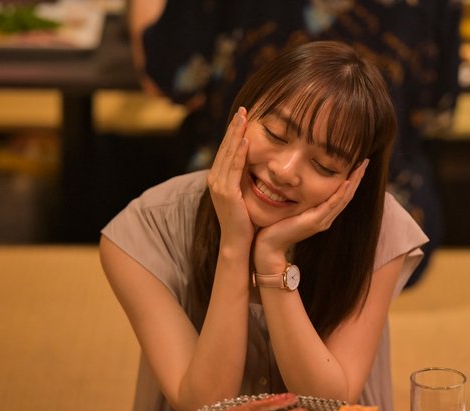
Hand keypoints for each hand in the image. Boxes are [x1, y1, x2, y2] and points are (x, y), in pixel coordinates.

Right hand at [207, 107, 253, 250]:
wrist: (237, 241)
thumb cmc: (244, 220)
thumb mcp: (243, 194)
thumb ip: (244, 179)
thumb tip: (254, 165)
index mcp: (218, 178)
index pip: (227, 150)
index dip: (234, 132)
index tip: (242, 116)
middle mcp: (215, 179)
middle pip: (225, 147)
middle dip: (234, 127)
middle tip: (243, 109)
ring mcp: (218, 185)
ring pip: (229, 154)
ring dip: (236, 134)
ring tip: (244, 117)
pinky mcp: (226, 192)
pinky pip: (234, 168)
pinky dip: (239, 153)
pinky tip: (246, 140)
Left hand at [253, 159, 368, 272]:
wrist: (270, 246)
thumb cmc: (277, 227)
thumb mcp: (293, 210)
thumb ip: (302, 201)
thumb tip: (301, 184)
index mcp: (323, 215)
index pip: (342, 195)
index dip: (352, 180)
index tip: (358, 165)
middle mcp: (326, 218)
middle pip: (347, 196)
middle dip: (357, 178)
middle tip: (366, 162)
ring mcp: (322, 221)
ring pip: (343, 199)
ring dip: (353, 182)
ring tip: (361, 168)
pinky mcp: (314, 221)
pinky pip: (331, 205)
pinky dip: (340, 193)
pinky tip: (346, 182)